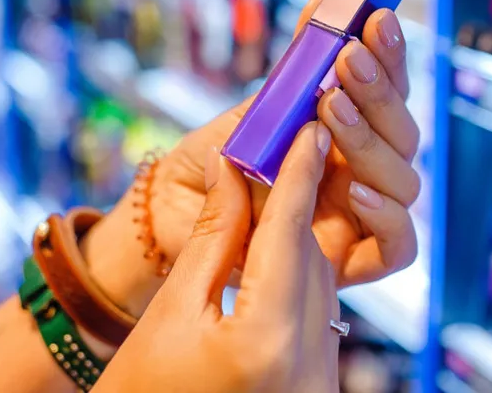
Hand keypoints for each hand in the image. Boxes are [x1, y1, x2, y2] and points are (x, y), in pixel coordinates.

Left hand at [83, 0, 420, 315]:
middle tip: (347, 58)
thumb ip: (290, 72)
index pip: (388, 90)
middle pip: (404, 133)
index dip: (390, 54)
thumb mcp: (246, 112)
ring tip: (330, 109)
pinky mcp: (353, 262)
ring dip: (372, 140)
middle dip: (379, 91)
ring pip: (405, 181)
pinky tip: (354, 191)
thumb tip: (322, 3)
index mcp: (348, 132)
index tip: (374, 15)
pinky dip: (386, 217)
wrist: (168, 224)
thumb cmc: (211, 167)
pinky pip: (397, 245)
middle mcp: (363, 172)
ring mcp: (361, 217)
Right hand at [95, 124, 339, 392]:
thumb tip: (234, 170)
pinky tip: (270, 253)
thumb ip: (213, 239)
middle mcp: (312, 366)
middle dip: (292, 204)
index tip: (306, 126)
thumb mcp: (169, 314)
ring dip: (295, 240)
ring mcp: (322, 383)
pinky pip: (317, 316)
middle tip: (275, 149)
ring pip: (319, 285)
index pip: (291, 235)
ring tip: (267, 192)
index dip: (297, 173)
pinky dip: (296, 280)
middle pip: (310, 258)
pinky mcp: (320, 388)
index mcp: (269, 342)